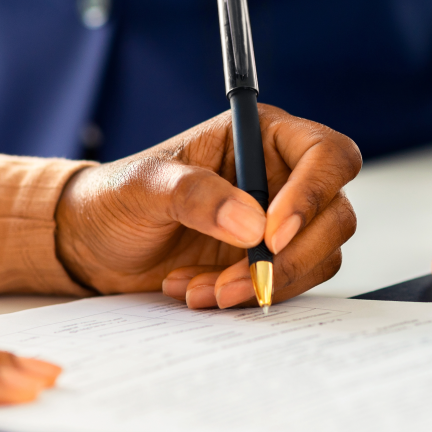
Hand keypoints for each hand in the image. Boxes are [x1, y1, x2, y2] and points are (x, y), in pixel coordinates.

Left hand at [55, 104, 361, 308]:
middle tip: (235, 279)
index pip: (326, 155)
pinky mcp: (270, 261)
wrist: (96, 247)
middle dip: (289, 256)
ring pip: (319, 256)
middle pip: (335, 214)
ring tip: (201, 289)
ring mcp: (281, 223)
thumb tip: (251, 224)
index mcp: (261, 136)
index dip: (312, 194)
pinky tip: (200, 291)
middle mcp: (282, 176)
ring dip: (264, 282)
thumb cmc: (116, 198)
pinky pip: (291, 284)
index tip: (270, 234)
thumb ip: (194, 194)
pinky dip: (250, 296)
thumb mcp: (143, 187)